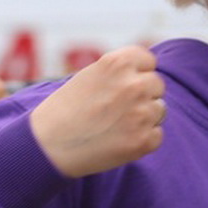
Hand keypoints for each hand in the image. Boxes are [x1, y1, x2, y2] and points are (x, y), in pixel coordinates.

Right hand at [29, 45, 165, 177]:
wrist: (47, 145)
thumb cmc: (64, 110)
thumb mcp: (90, 75)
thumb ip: (120, 72)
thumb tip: (148, 74)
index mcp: (119, 63)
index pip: (149, 61)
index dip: (137, 74)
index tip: (121, 86)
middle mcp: (134, 85)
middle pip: (157, 85)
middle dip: (142, 95)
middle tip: (116, 109)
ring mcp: (141, 113)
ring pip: (160, 110)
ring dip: (144, 117)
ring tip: (116, 125)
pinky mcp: (144, 140)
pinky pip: (157, 135)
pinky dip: (143, 139)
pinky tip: (119, 140)